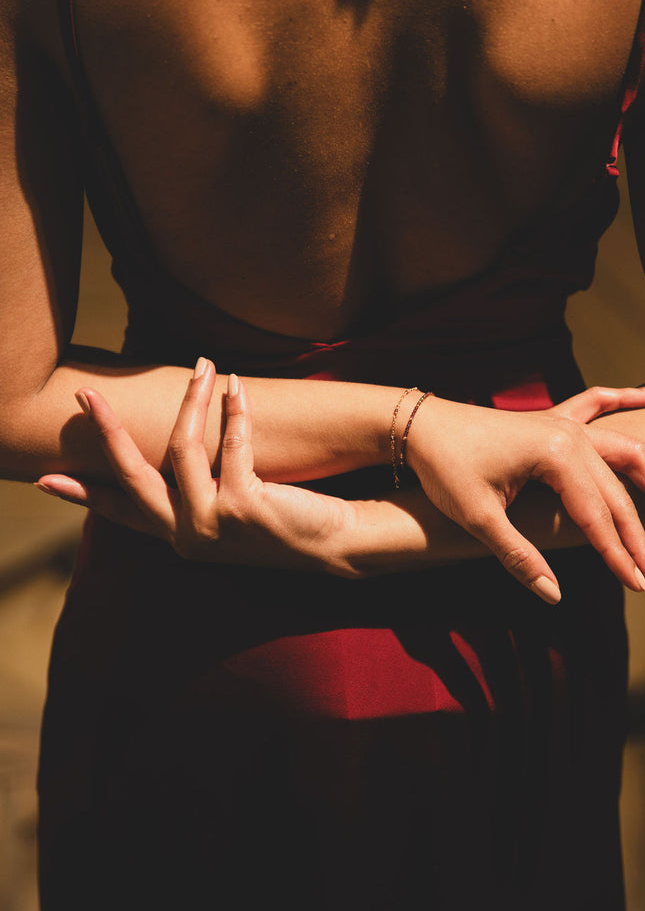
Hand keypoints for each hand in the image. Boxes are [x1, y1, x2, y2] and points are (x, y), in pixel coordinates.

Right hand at [36, 360, 356, 575]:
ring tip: (203, 365)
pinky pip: (231, 444)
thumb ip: (197, 485)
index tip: (44, 480)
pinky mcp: (243, 507)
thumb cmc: (282, 519)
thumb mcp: (228, 506)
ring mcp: (213, 524)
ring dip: (191, 400)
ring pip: (182, 448)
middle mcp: (188, 535)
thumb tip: (174, 439)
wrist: (334, 545)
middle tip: (87, 393)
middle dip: (107, 431)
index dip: (83, 495)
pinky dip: (234, 410)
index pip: (121, 511)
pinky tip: (237, 387)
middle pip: (132, 475)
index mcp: (179, 535)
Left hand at [406, 385, 644, 600]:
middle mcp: (570, 435)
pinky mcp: (552, 419)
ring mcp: (563, 423)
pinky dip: (628, 401)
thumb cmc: (444, 468)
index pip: (598, 518)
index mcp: (556, 456)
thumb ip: (519, 556)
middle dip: (643, 544)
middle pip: (620, 496)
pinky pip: (599, 406)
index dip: (619, 558)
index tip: (642, 590)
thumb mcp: (477, 518)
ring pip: (626, 453)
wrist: (419, 425)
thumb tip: (553, 595)